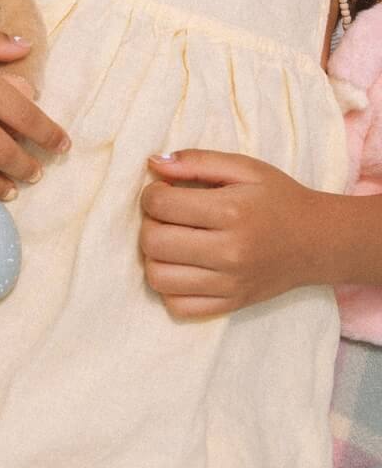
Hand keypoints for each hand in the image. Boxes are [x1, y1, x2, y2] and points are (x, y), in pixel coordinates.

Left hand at [139, 150, 325, 316]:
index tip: (166, 191)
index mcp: (231, 212)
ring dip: (155, 257)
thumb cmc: (277, 199)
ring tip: (173, 241)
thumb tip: (152, 163)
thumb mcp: (243, 168)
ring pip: (158, 278)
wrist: (319, 242)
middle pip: (153, 242)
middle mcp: (229, 253)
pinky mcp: (231, 305)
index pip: (160, 205)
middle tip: (168, 216)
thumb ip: (196, 161)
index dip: (152, 193)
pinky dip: (170, 288)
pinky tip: (183, 267)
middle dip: (149, 223)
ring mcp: (230, 284)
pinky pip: (178, 307)